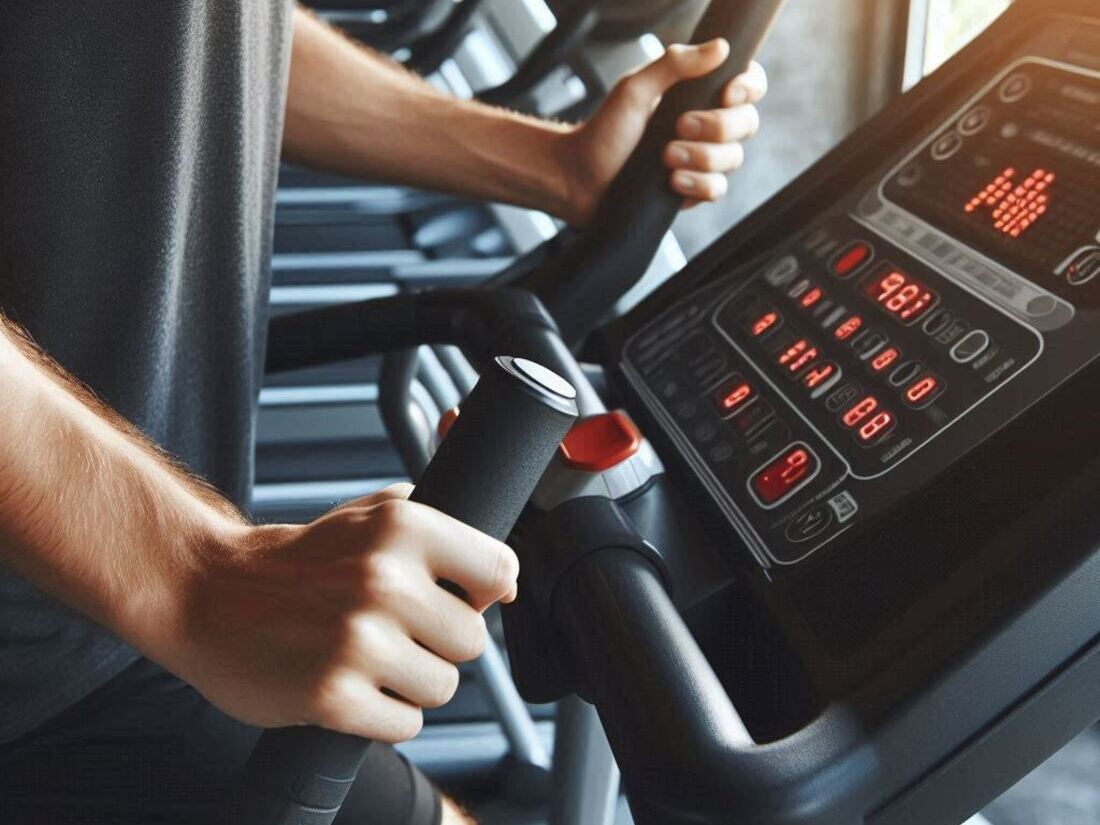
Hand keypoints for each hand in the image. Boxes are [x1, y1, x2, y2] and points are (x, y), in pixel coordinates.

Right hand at [162, 484, 518, 742]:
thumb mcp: (370, 513)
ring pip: (444, 686)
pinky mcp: (333, 696)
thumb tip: (504, 579)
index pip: (500, 570)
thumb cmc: (299, 559)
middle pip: (474, 640)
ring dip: (413, 682)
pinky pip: (406, 723)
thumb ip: (439, 528)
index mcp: (403, 526)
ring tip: (371, 658)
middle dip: (441, 642)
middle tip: (397, 631)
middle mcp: (385, 580)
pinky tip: (353, 686)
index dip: (486, 591)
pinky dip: (385, 715)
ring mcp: (359, 641)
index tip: (466, 598)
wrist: (208, 592)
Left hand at [558, 39, 766, 225]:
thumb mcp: (634, 89)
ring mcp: (704, 160)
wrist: (581, 178)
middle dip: (716, 126)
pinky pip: (717, 189)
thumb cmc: (605, 130)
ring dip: (700, 156)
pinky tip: (671, 181)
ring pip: (733, 158)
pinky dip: (696, 184)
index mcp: (699, 95)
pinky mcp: (695, 190)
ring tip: (665, 156)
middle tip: (678, 126)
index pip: (748, 85)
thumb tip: (720, 46)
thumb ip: (674, 64)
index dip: (749, 87)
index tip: (727, 93)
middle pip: (747, 123)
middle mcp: (709, 126)